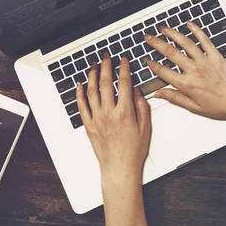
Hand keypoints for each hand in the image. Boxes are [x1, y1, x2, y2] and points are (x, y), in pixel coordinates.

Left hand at [76, 55, 151, 187]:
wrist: (119, 168)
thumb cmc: (133, 151)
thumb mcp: (146, 127)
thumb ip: (141, 106)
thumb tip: (136, 91)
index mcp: (125, 112)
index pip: (124, 83)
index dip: (124, 69)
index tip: (124, 60)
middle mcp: (109, 113)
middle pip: (105, 83)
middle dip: (106, 66)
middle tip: (107, 57)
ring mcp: (97, 118)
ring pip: (91, 91)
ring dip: (92, 75)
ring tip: (94, 66)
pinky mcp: (89, 125)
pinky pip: (81, 106)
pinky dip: (79, 93)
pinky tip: (80, 85)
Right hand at [145, 20, 225, 120]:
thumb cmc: (219, 106)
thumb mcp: (193, 107)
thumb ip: (174, 98)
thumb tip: (158, 94)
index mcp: (187, 84)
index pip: (164, 72)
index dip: (153, 65)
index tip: (148, 61)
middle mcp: (194, 70)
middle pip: (171, 53)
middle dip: (156, 43)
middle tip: (148, 38)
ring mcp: (205, 61)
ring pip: (185, 43)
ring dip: (172, 34)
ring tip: (163, 28)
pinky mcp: (216, 56)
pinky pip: (204, 40)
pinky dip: (196, 30)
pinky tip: (189, 24)